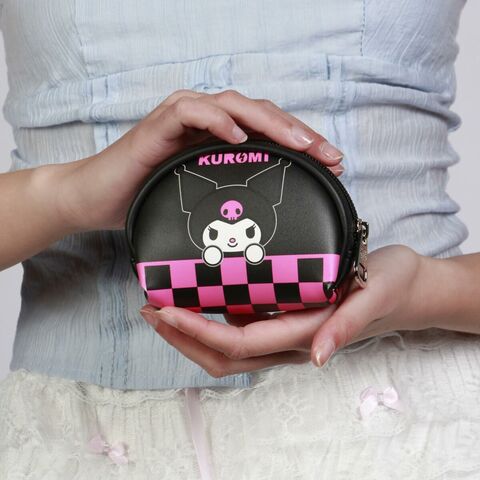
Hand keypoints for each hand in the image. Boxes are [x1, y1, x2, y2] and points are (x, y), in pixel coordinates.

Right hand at [52, 89, 343, 231]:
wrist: (98, 200)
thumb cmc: (150, 202)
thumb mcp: (203, 204)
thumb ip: (233, 201)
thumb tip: (273, 227)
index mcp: (220, 140)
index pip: (270, 133)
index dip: (304, 146)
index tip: (333, 165)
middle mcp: (206, 123)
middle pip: (261, 115)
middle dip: (299, 133)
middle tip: (330, 156)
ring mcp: (182, 120)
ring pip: (234, 105)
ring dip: (270, 123)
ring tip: (299, 145)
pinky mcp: (158, 125)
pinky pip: (191, 111)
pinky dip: (216, 119)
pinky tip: (237, 136)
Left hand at [139, 245, 426, 376]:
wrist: (406, 289)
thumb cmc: (392, 287)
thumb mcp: (375, 293)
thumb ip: (348, 325)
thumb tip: (318, 358)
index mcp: (305, 333)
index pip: (239, 343)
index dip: (198, 331)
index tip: (166, 311)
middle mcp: (291, 340)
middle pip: (223, 355)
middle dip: (182, 337)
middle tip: (151, 309)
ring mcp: (287, 334)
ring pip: (228, 347)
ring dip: (191, 332)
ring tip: (163, 307)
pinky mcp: (288, 321)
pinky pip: (242, 329)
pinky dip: (212, 320)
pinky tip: (201, 298)